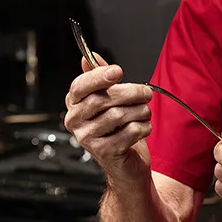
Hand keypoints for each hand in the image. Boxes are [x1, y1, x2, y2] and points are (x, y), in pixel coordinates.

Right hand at [64, 53, 152, 182]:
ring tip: (144, 114)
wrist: (126, 164)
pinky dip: (144, 128)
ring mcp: (87, 138)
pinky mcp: (104, 152)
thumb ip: (101, 78)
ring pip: (119, 114)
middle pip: (103, 99)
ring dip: (141, 111)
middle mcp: (75, 121)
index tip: (118, 71)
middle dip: (132, 93)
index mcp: (75, 104)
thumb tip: (90, 57)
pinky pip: (130, 131)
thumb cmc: (119, 129)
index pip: (80, 86)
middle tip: (146, 93)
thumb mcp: (110, 100)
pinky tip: (143, 129)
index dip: (98, 77)